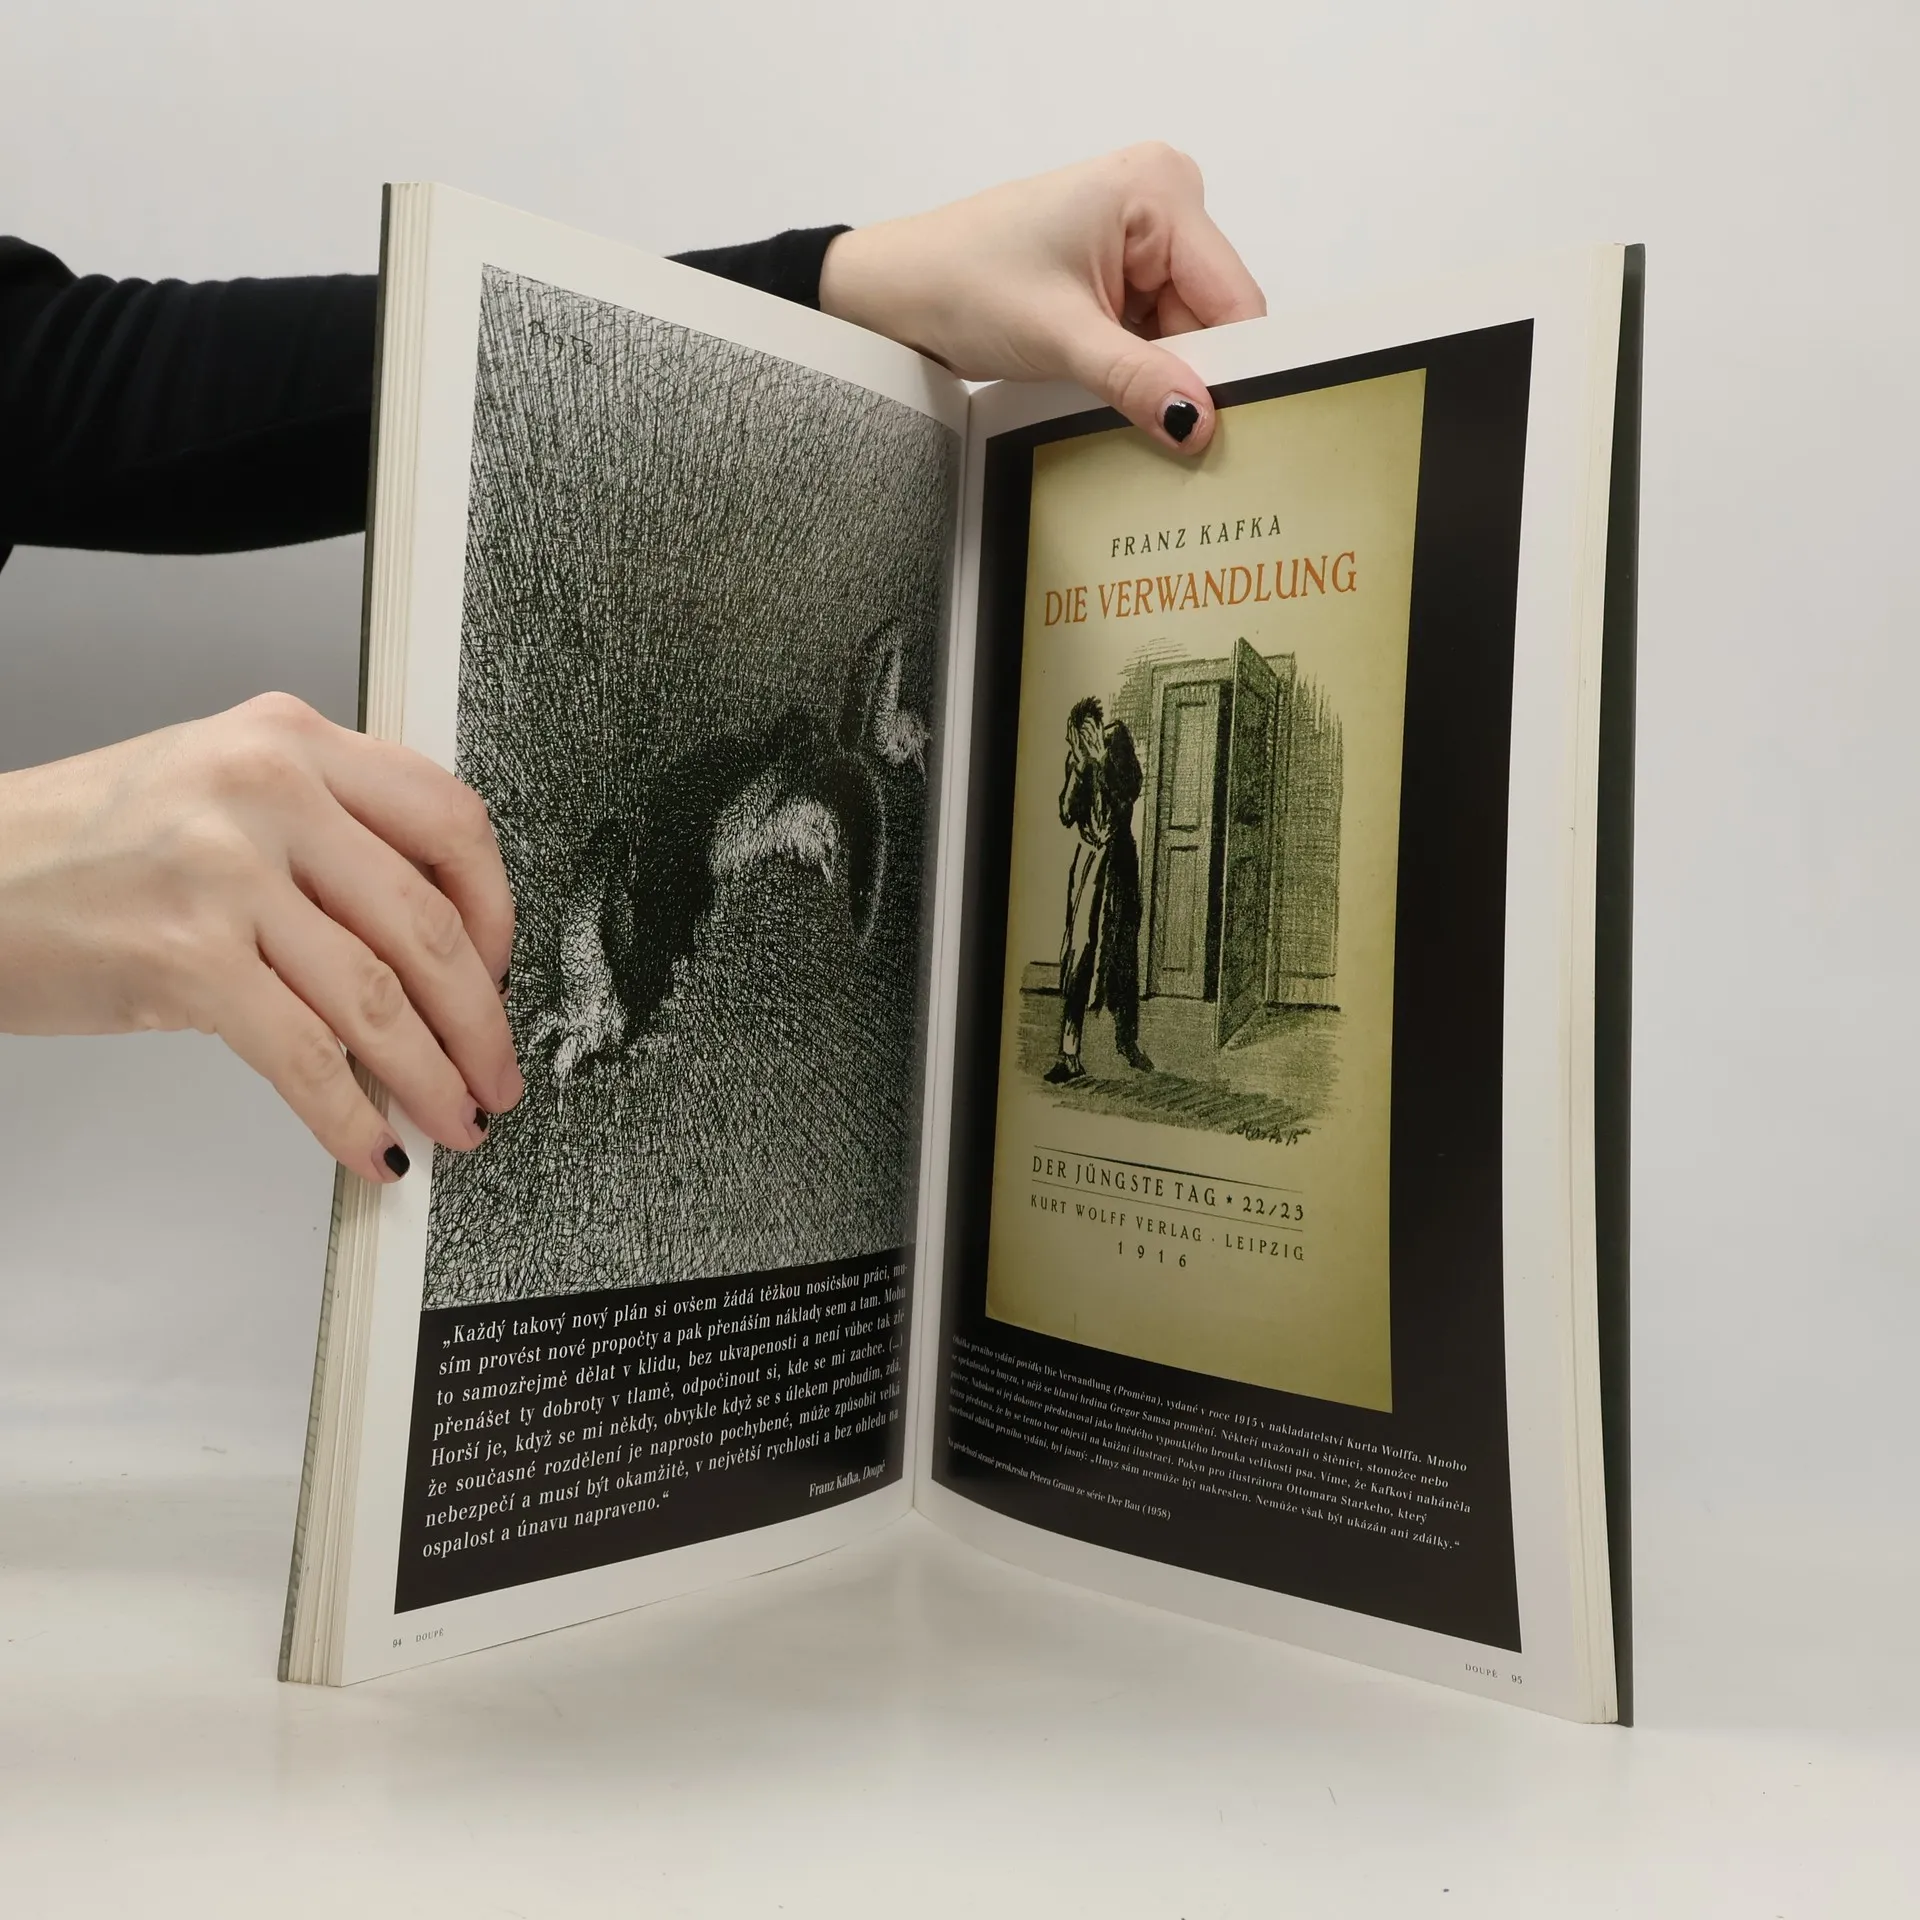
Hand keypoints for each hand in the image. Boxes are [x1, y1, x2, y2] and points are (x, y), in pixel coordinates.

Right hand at [0, 693, 522, 1182]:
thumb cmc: (83, 846)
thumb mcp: (221, 794)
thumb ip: (330, 841)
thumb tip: (434, 956)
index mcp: (292, 739)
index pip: (450, 820)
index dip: (496, 912)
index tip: (502, 971)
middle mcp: (269, 790)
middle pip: (428, 921)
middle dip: (481, 1018)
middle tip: (497, 1070)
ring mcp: (227, 870)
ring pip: (380, 996)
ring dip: (434, 1075)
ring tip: (456, 1116)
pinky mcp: (186, 954)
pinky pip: (306, 1054)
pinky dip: (350, 1114)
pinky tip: (373, 1143)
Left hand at [820, 143, 1264, 455]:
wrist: (896, 290)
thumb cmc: (961, 284)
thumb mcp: (1061, 340)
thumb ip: (1139, 380)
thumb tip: (1199, 422)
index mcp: (1159, 189)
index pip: (1234, 296)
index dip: (1234, 365)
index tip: (1227, 429)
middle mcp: (1161, 199)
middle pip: (1213, 315)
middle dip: (1190, 372)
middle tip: (1171, 435)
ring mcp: (1141, 235)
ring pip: (1186, 331)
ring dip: (1161, 374)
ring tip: (1119, 401)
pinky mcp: (1119, 268)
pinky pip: (1156, 330)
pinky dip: (1141, 366)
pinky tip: (1114, 389)